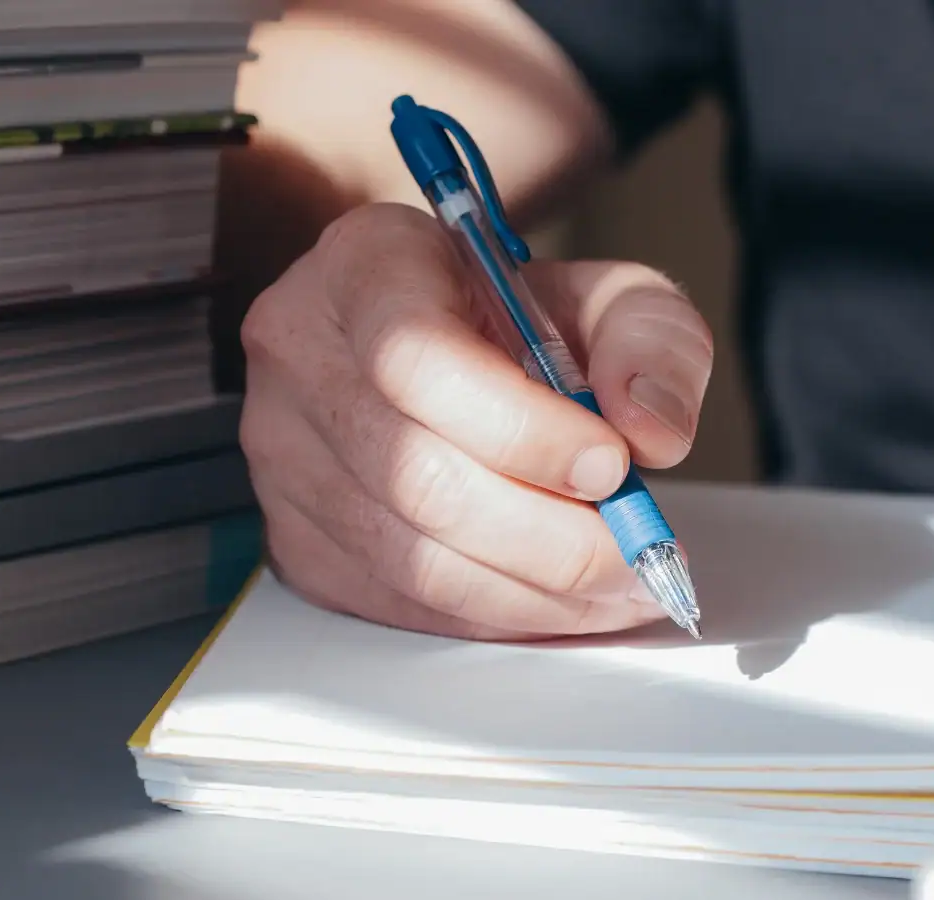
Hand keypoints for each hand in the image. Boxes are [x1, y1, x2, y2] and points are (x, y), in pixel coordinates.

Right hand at [240, 203, 712, 639]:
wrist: (444, 340)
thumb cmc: (518, 317)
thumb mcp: (606, 295)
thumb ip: (651, 342)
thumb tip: (650, 428)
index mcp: (365, 264)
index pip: (418, 359)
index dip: (522, 430)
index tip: (612, 465)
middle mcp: (300, 353)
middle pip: (415, 476)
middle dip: (549, 536)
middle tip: (638, 552)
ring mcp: (281, 453)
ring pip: (408, 558)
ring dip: (532, 592)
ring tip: (617, 586)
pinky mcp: (293, 536)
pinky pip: (395, 603)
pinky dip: (491, 614)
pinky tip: (556, 600)